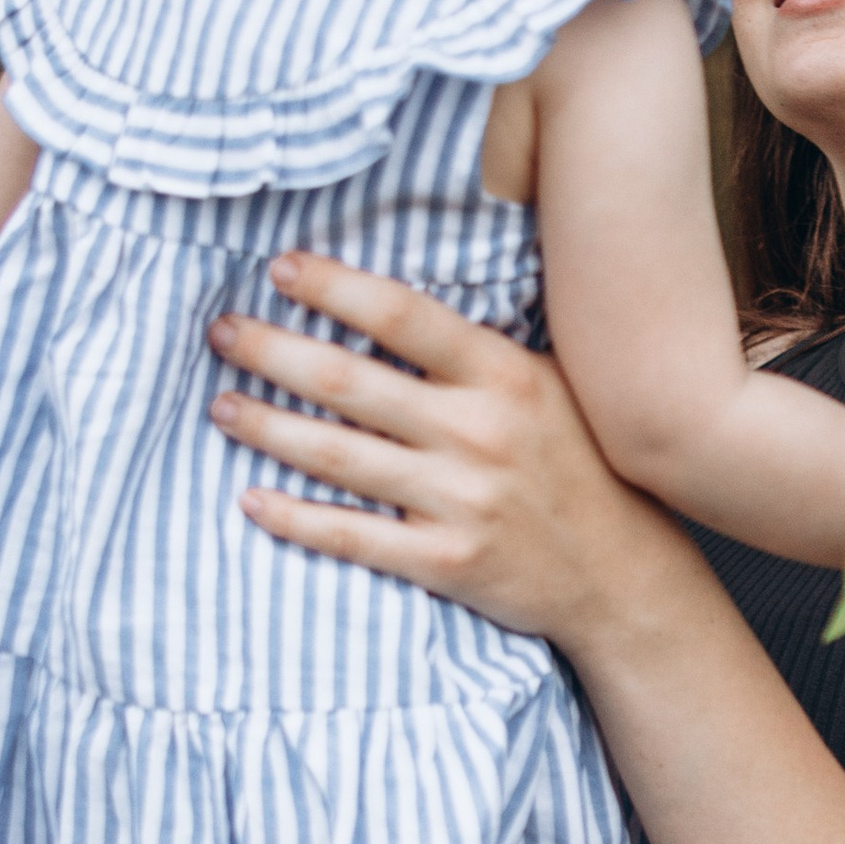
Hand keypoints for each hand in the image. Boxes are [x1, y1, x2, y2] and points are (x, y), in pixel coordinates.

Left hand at [205, 257, 679, 648]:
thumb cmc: (581, 467)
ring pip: (337, 456)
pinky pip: (352, 535)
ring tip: (220, 405)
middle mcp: (479, 432)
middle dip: (272, 351)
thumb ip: (479, 350)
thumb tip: (392, 302)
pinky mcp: (446, 562)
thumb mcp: (550, 386)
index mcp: (505, 375)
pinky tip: (252, 499)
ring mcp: (460, 500)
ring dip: (267, 426)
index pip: (404, 316)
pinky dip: (295, 518)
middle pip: (350, 381)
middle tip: (221, 332)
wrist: (623, 575)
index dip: (335, 287)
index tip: (278, 268)